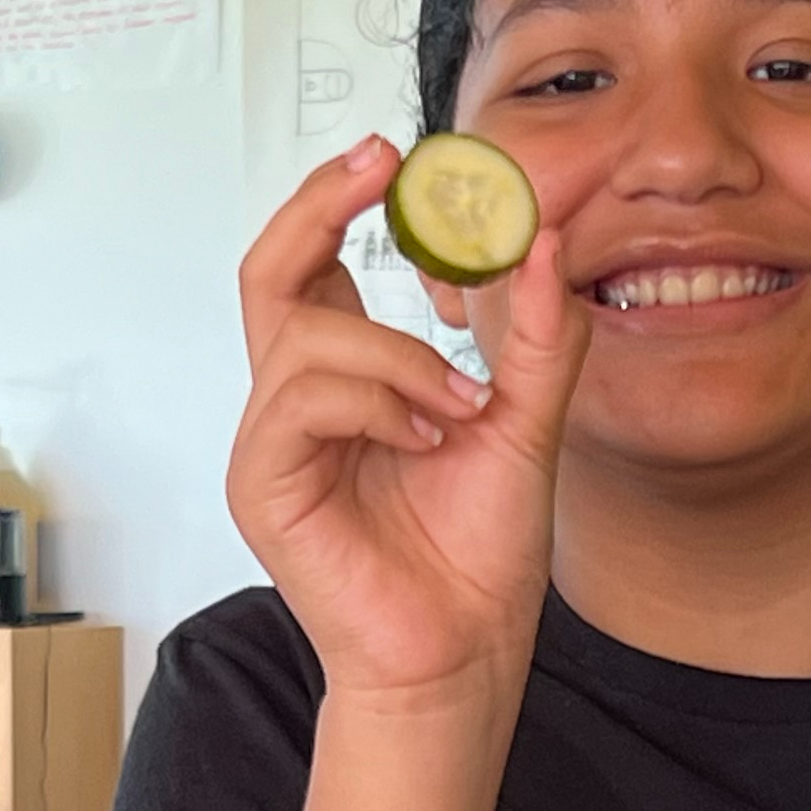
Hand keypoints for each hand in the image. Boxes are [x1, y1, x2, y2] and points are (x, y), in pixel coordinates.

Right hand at [224, 134, 589, 711]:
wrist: (462, 655)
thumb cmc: (476, 557)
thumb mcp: (526, 422)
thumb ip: (534, 336)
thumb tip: (545, 241)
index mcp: (345, 383)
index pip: (314, 266)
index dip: (338, 200)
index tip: (392, 155)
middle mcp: (296, 405)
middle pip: (268, 269)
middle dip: (318, 204)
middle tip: (380, 166)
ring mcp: (273, 445)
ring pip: (306, 335)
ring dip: (399, 354)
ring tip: (462, 407)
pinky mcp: (264, 486)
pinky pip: (303, 399)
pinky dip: (377, 401)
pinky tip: (428, 437)